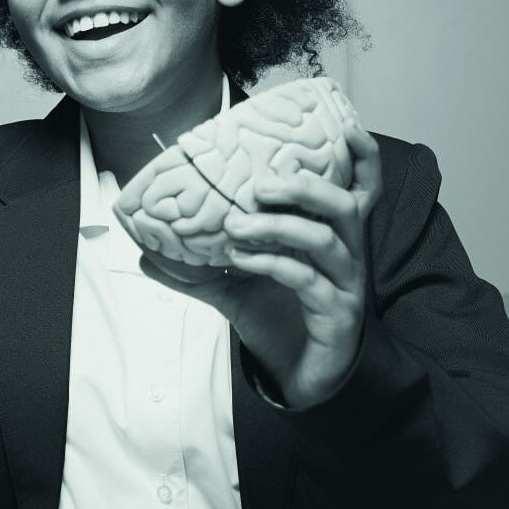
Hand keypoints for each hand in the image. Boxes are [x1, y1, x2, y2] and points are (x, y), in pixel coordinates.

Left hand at [138, 123, 383, 409]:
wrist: (302, 377)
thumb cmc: (280, 321)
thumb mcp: (236, 288)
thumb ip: (198, 269)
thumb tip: (146, 254)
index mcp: (332, 238)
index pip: (360, 190)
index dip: (363, 159)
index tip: (347, 130)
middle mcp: (347, 256)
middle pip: (344, 206)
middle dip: (303, 187)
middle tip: (258, 186)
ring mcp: (345, 285)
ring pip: (325, 239)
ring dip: (278, 225)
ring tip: (236, 226)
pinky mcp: (336, 314)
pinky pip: (307, 279)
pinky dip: (271, 263)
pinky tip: (242, 260)